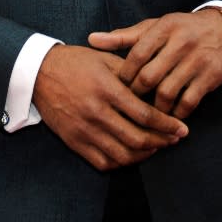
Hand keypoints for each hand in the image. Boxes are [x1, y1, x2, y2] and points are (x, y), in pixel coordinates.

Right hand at [32, 44, 187, 171]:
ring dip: (145, 155)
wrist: (39, 73)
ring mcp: (84, 130)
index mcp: (106, 88)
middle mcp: (96, 112)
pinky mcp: (74, 141)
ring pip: (122, 154)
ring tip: (157, 147)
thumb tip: (157, 85)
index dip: (167, 125)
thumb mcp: (104, 58)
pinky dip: (122, 162)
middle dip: (162, 142)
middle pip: (137, 138)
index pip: (144, 114)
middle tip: (175, 140)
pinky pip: (103, 162)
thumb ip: (131, 73)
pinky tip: (132, 154)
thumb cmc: (75, 62)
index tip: (182, 128)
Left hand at [88, 10, 221, 118]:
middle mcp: (181, 42)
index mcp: (164, 28)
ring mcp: (197, 60)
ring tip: (147, 113)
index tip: (117, 86)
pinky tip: (169, 115)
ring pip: (167, 92)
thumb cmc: (179, 30)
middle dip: (137, 94)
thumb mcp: (153, 27)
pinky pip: (188, 102)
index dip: (124, 74)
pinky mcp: (211, 77)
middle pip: (150, 76)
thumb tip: (91, 39)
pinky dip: (176, 112)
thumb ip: (123, 36)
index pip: (137, 53)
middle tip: (129, 104)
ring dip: (155, 108)